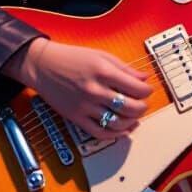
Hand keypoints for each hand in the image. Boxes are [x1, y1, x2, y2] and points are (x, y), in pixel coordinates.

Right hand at [6, 37, 152, 138]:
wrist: (43, 66)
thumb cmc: (72, 58)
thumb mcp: (101, 56)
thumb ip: (124, 68)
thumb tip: (144, 78)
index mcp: (103, 72)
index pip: (136, 89)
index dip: (147, 92)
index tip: (147, 91)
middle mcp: (95, 91)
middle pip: (130, 108)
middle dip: (142, 108)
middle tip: (143, 104)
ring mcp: (85, 106)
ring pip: (117, 123)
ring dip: (131, 122)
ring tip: (134, 117)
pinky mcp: (76, 118)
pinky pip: (99, 133)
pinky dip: (114, 135)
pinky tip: (122, 130)